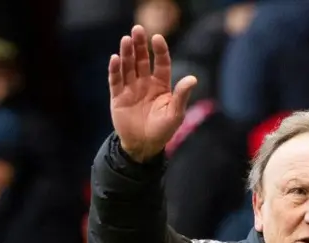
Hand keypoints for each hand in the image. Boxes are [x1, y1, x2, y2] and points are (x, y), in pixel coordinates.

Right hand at [109, 25, 196, 161]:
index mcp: (161, 85)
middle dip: (139, 45)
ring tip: (125, 39)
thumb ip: (181, 95)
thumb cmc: (163, 130)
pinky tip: (115, 58)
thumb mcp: (175, 113)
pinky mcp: (118, 97)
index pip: (160, 63)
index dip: (159, 50)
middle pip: (142, 60)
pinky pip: (115, 81)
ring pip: (128, 67)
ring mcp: (131, 89)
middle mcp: (145, 83)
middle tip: (137, 29)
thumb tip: (193, 78)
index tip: (157, 38)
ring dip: (126, 53)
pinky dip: (115, 70)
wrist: (144, 146)